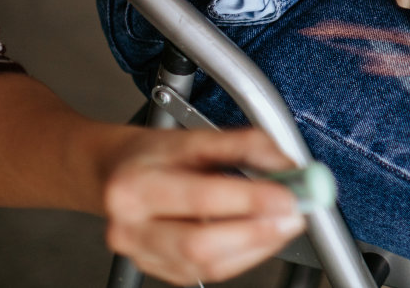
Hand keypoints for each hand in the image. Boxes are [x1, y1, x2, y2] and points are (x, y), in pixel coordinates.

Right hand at [99, 127, 304, 286]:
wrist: (114, 175)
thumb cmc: (155, 155)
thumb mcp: (196, 136)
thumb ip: (246, 145)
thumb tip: (289, 167)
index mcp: (136, 186)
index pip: (200, 197)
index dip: (250, 199)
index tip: (290, 194)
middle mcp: (132, 228)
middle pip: (200, 244)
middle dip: (257, 232)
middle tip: (295, 215)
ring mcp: (144, 256)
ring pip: (208, 265)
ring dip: (258, 246)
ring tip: (285, 222)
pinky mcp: (161, 272)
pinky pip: (210, 273)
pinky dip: (245, 255)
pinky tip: (263, 235)